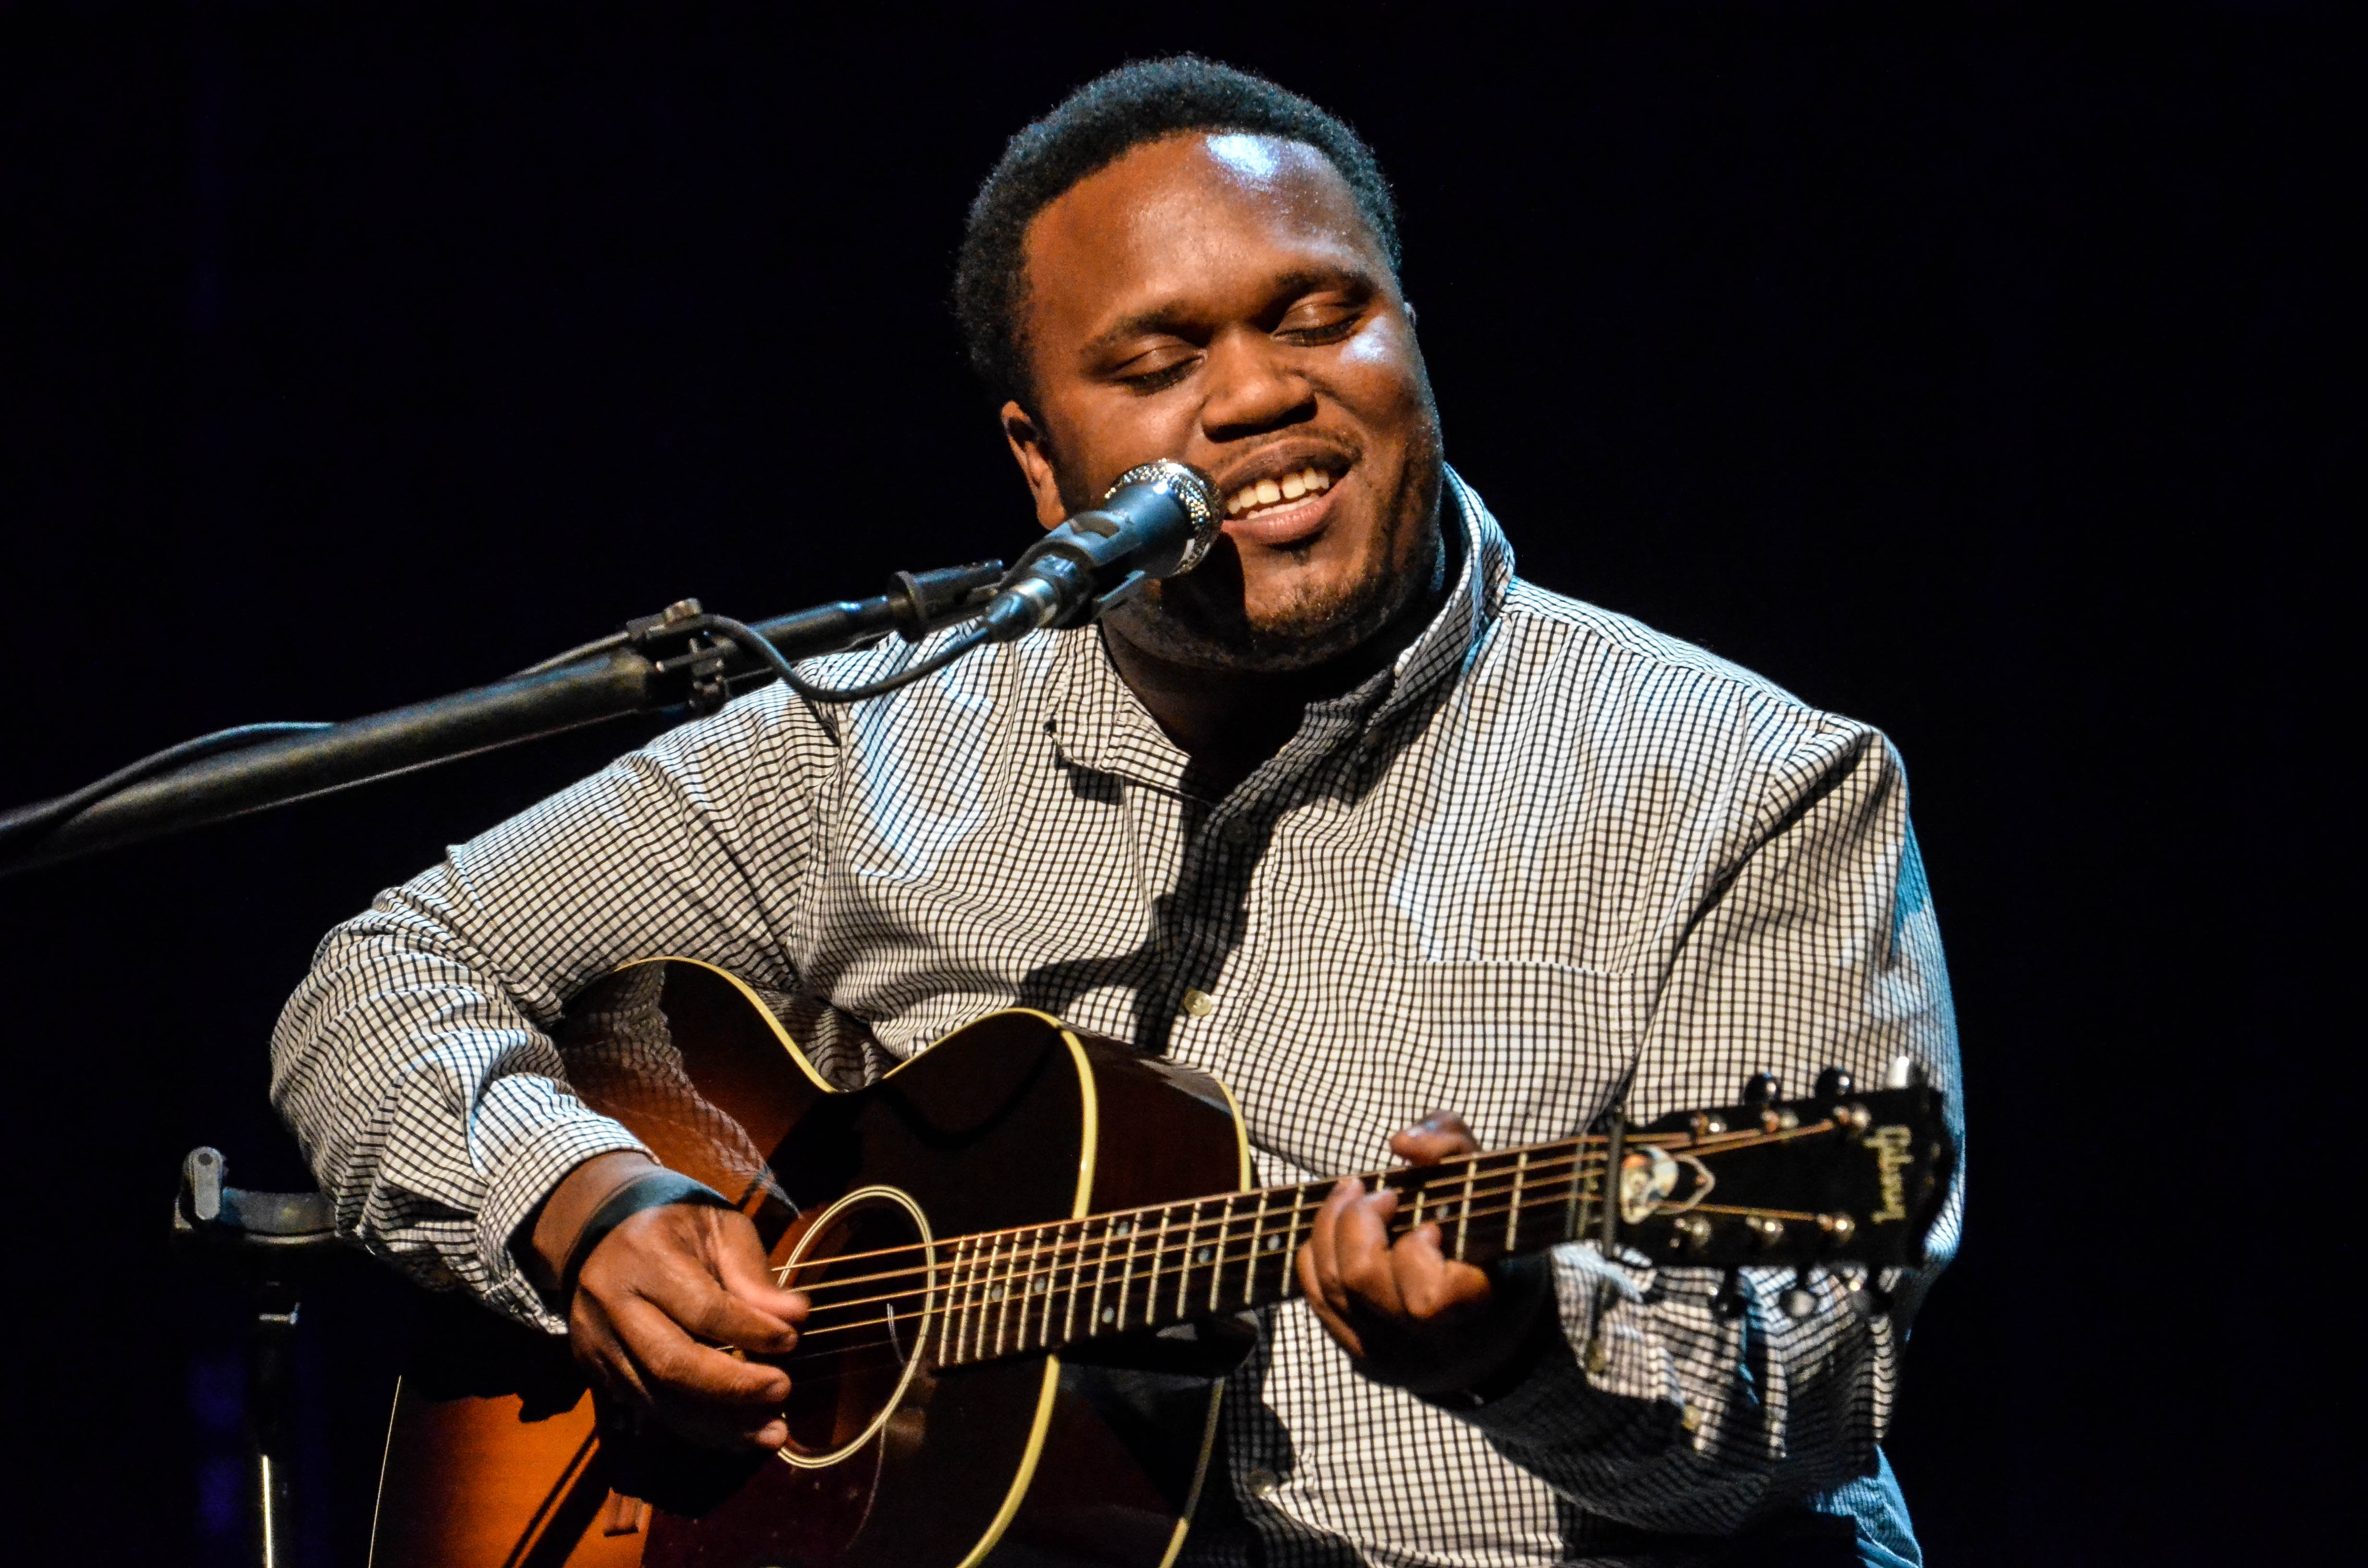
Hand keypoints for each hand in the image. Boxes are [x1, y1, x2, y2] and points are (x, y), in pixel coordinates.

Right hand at [527, 1153, 808, 1451]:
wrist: (599, 1228)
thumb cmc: (673, 1222)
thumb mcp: (718, 1226)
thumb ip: (752, 1273)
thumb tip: (794, 1316)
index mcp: (644, 1257)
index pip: (702, 1308)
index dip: (750, 1331)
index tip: (793, 1339)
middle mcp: (612, 1304)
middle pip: (671, 1363)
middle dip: (733, 1388)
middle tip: (783, 1391)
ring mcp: (598, 1343)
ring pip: (658, 1399)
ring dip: (719, 1425)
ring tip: (771, 1434)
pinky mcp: (596, 1371)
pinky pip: (647, 1410)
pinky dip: (694, 1427)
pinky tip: (735, 1435)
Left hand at [1297, 1112, 1555, 1398]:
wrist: (1501, 1321)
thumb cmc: (1491, 1235)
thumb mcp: (1487, 1177)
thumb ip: (1450, 1143)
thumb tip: (1401, 1144)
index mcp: (1475, 1312)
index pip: (1424, 1297)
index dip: (1415, 1250)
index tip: (1431, 1226)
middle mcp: (1428, 1347)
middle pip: (1358, 1280)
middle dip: (1355, 1221)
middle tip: (1379, 1196)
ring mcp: (1391, 1358)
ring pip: (1328, 1287)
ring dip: (1329, 1228)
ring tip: (1353, 1198)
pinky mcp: (1363, 1357)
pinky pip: (1317, 1299)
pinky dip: (1317, 1255)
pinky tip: (1338, 1233)